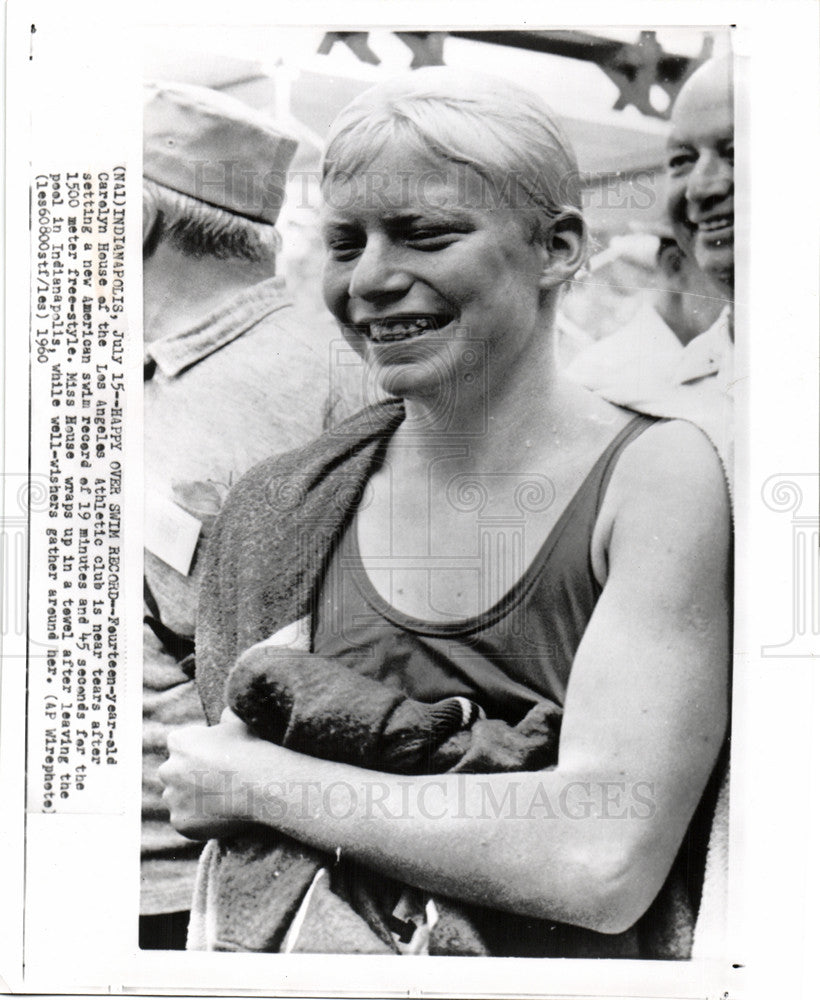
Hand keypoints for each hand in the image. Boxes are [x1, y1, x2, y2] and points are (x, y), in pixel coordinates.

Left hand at [158, 708, 262, 839]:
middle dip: (189, 778)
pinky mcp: (180, 822)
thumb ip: (226, 718)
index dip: (197, 753)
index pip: (179, 746)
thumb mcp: (238, 724)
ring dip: (192, 801)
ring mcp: (173, 798)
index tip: (214, 760)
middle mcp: (168, 769)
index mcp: (178, 742)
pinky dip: (199, 821)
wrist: (259, 785)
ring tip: (221, 801)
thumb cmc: (250, 751)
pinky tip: (220, 815)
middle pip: (174, 774)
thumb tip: (226, 714)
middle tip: (216, 783)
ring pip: (178, 799)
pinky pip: (186, 821)